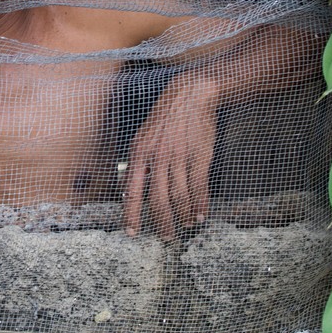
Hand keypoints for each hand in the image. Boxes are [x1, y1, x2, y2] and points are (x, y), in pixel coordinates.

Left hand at [123, 77, 219, 239]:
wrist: (190, 96)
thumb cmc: (164, 119)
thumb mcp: (142, 137)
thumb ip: (137, 162)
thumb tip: (131, 189)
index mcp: (139, 153)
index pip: (132, 191)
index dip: (131, 214)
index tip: (131, 232)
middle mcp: (158, 157)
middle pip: (157, 199)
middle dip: (161, 222)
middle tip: (165, 236)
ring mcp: (180, 158)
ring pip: (180, 197)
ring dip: (183, 216)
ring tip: (185, 225)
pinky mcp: (199, 157)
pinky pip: (199, 188)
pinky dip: (200, 205)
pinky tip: (200, 215)